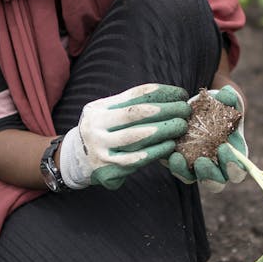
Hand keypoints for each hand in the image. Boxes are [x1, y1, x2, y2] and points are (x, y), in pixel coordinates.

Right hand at [58, 83, 189, 189]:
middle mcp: (96, 126)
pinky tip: (170, 146)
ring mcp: (101, 148)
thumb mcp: (107, 114)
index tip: (180, 93)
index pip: (135, 95)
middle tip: (185, 109)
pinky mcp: (108, 168)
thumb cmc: (102, 133)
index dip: (161, 93)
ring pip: (136, 136)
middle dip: (165, 110)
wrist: (77, 161)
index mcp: (99, 109)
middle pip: (136, 113)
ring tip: (181, 126)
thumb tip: (169, 98)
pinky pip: (136, 158)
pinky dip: (156, 151)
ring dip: (163, 130)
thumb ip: (130, 106)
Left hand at [167, 87, 247, 193]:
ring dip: (186, 172)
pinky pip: (176, 169)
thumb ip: (230, 98)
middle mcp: (216, 166)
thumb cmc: (219, 105)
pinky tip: (169, 153)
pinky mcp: (180, 162)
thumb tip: (226, 94)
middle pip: (216, 183)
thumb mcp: (226, 100)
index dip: (233, 166)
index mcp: (233, 156)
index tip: (223, 148)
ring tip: (178, 158)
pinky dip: (173, 164)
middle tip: (202, 161)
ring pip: (192, 179)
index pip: (237, 172)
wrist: (200, 106)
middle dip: (210, 175)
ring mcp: (196, 167)